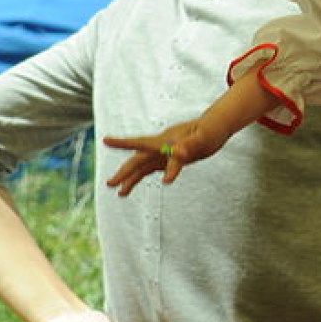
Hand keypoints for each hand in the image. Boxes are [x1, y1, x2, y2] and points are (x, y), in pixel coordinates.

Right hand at [103, 117, 225, 195]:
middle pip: (139, 159)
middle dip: (124, 171)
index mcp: (166, 140)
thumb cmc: (210, 131)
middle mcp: (160, 146)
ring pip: (141, 167)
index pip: (142, 142)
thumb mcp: (203, 138)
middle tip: (110, 184)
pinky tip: (128, 188)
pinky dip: (138, 178)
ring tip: (119, 193)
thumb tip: (179, 153)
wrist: (214, 127)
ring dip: (129, 179)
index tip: (106, 140)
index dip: (124, 143)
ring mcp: (162, 152)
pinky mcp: (166, 158)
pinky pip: (148, 170)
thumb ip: (190, 146)